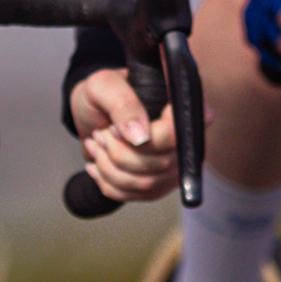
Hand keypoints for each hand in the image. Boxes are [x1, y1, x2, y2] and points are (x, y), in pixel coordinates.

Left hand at [71, 69, 180, 203]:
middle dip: (119, 152)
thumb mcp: (105, 85)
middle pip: (161, 163)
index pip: (177, 133)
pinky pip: (136, 195)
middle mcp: (185, 136)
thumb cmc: (104, 91)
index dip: (146, 138)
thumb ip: (124, 105)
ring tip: (96, 145)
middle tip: (99, 133)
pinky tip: (97, 164)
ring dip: (110, 168)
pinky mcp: (159, 182)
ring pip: (147, 183)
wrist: (95, 111)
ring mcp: (175, 163)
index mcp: (180, 105)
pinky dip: (108, 183)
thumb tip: (141, 137)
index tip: (113, 127)